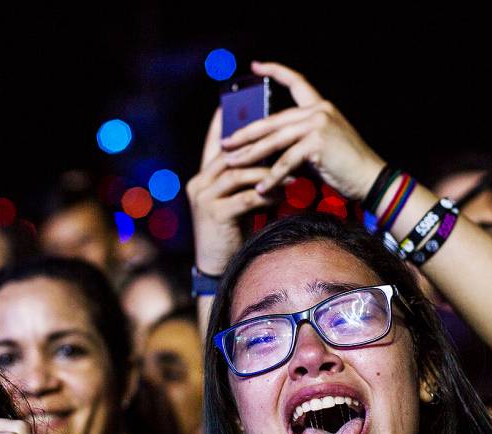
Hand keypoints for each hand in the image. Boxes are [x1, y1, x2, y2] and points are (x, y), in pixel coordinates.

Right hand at [187, 109, 277, 274]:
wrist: (218, 270)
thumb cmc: (232, 236)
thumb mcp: (236, 204)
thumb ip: (245, 184)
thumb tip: (270, 162)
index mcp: (202, 179)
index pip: (214, 145)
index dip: (224, 124)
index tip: (237, 104)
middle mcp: (199, 184)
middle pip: (232, 156)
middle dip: (260, 148)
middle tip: (286, 139)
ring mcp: (205, 199)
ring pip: (240, 174)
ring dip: (269, 173)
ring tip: (293, 172)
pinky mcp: (215, 214)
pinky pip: (247, 197)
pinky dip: (268, 194)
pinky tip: (285, 193)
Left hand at [221, 61, 385, 199]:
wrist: (370, 179)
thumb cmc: (346, 167)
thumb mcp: (321, 146)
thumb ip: (298, 140)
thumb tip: (267, 148)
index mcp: (320, 107)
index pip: (296, 81)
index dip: (275, 71)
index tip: (255, 66)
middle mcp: (318, 110)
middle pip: (272, 121)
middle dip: (245, 134)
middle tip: (225, 143)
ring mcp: (318, 124)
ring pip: (275, 140)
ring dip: (251, 155)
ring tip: (232, 165)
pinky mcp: (317, 143)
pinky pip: (286, 161)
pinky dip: (272, 177)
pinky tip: (260, 188)